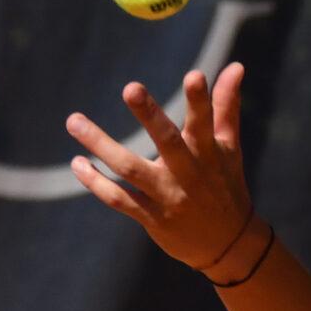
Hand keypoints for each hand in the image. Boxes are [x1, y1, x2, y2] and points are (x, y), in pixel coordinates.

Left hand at [65, 65, 255, 274]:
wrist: (227, 245)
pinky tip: (78, 163)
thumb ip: (227, 106)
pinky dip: (96, 183)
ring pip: (130, 169)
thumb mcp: (229, 148)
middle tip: (130, 87)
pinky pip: (119, 199)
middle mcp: (188, 174)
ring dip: (101, 145)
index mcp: (209, 153)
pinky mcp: (152, 217)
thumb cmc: (226, 186)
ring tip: (73, 121)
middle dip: (150, 115)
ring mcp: (168, 197)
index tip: (195, 76)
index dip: (201, 101)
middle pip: (168, 141)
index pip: (205, 123)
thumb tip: (236, 65)